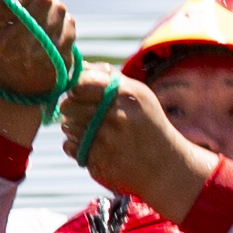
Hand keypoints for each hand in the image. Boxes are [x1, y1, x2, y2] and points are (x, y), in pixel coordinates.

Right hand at [0, 0, 82, 125]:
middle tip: (29, 7)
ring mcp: (39, 55)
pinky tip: (48, 34)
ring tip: (38, 21)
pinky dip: (61, 24)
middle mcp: (12, 44)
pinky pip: (69, 24)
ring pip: (58, 9)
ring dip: (50, 9)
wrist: (11, 87)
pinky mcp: (60, 61)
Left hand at [73, 79, 216, 217]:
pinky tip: (93, 144)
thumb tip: (78, 67)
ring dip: (72, 127)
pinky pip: (70, 146)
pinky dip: (75, 145)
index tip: (79, 92)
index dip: (74, 88)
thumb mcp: (139, 94)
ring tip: (92, 129)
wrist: (165, 165)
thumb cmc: (148, 123)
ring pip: (67, 126)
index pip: (80, 84)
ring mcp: (107, 140)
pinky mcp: (99, 160)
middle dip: (70, 107)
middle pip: (68, 105)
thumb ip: (108, 76)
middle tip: (80, 111)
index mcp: (126, 94)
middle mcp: (116, 116)